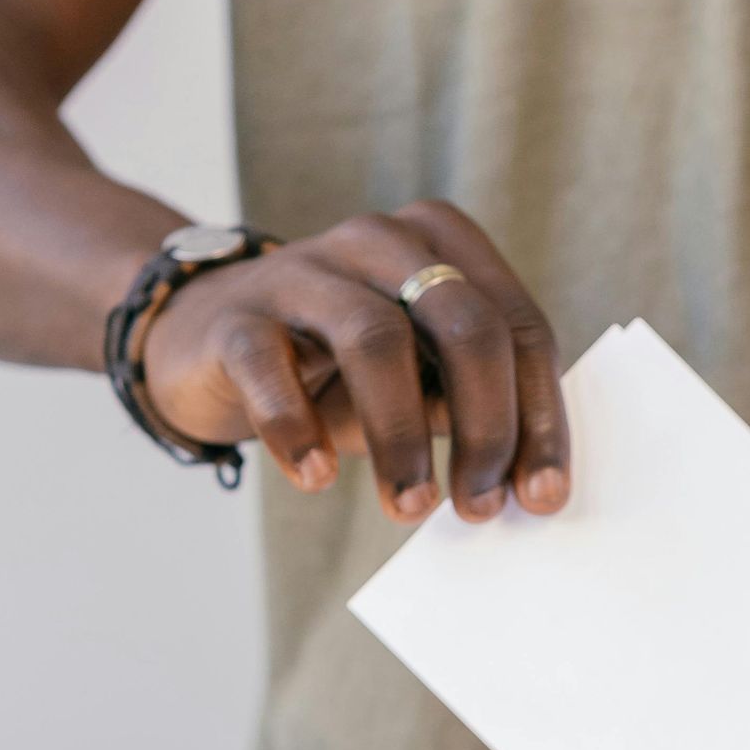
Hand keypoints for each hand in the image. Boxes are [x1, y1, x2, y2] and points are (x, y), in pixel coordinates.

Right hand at [142, 200, 569, 524]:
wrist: (207, 342)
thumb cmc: (335, 369)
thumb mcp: (416, 380)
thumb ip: (468, 407)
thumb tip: (526, 480)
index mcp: (444, 246)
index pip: (518, 328)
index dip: (538, 416)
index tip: (542, 496)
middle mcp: (381, 242)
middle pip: (464, 326)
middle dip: (486, 427)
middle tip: (481, 507)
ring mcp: (306, 270)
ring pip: (376, 340)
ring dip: (400, 438)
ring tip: (409, 508)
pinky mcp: (238, 315)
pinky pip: (271, 368)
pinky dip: (297, 430)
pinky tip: (316, 478)